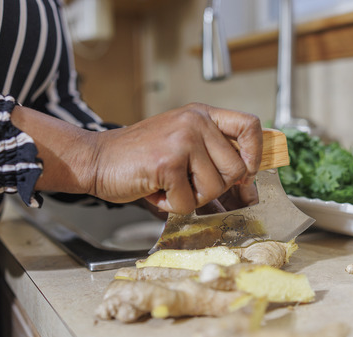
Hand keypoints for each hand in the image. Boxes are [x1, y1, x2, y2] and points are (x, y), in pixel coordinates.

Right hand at [88, 103, 262, 213]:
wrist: (96, 160)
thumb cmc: (138, 157)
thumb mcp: (180, 141)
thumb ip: (211, 152)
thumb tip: (249, 181)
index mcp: (201, 114)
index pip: (250, 125)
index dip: (255, 153)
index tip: (245, 171)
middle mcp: (195, 122)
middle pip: (236, 169)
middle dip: (214, 187)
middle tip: (187, 182)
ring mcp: (181, 141)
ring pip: (214, 189)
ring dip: (191, 198)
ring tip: (167, 185)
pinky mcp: (167, 164)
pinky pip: (189, 202)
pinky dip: (170, 206)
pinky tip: (155, 190)